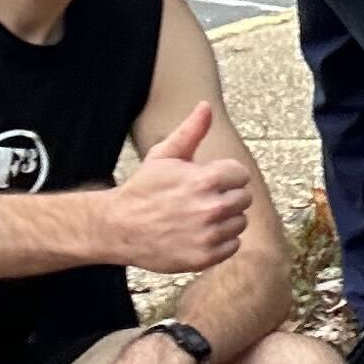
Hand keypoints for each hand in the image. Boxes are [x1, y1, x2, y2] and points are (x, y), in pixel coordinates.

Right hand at [103, 102, 253, 274]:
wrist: (119, 227)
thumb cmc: (143, 189)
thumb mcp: (164, 156)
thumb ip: (190, 132)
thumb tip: (206, 106)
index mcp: (204, 179)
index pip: (241, 175)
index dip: (224, 176)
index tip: (207, 180)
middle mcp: (210, 207)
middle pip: (244, 199)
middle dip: (226, 196)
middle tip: (201, 200)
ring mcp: (208, 234)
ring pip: (240, 222)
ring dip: (225, 219)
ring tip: (199, 217)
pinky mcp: (204, 257)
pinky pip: (233, 245)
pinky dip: (220, 241)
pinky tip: (199, 234)